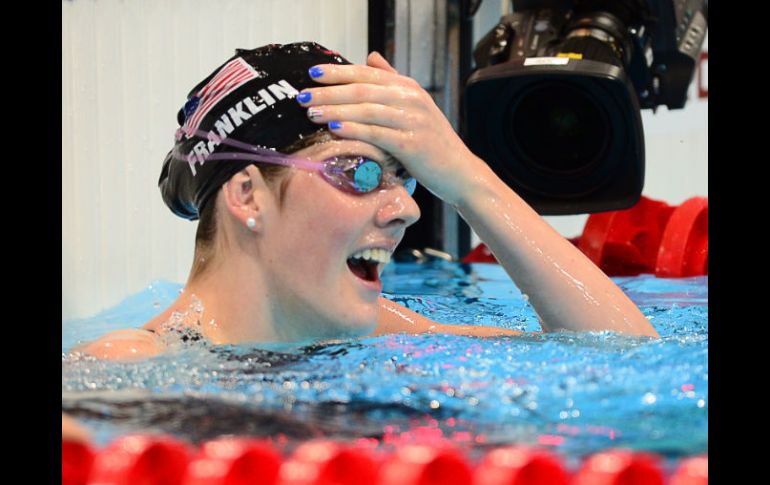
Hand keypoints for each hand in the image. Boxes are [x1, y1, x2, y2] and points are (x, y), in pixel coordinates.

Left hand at [298, 52, 485, 204]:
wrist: (460, 172)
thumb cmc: (432, 143)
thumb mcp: (415, 106)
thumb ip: (392, 82)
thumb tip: (371, 57)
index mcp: (409, 87)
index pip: (367, 73)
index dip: (338, 72)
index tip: (312, 74)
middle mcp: (411, 99)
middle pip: (362, 89)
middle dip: (329, 91)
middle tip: (302, 96)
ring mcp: (413, 120)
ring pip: (366, 109)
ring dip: (335, 109)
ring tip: (311, 113)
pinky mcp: (412, 144)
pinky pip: (377, 133)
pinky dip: (354, 129)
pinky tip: (334, 129)